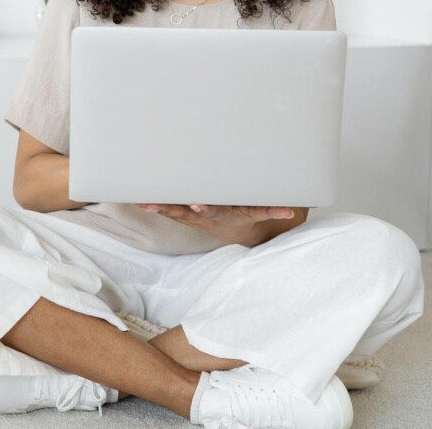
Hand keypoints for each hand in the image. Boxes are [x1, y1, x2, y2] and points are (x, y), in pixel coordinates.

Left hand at [136, 203, 300, 246]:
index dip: (205, 208)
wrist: (239, 230)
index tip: (196, 204)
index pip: (213, 211)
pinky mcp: (188, 215)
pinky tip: (140, 201)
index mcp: (224, 215)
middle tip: (154, 205)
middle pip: (187, 213)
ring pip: (175, 212)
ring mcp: (196, 217)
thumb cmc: (247, 215)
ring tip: (143, 203)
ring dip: (159, 208)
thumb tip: (291, 210)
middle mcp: (207, 216)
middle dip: (172, 209)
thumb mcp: (260, 213)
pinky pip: (170, 211)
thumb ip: (273, 210)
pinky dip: (157, 206)